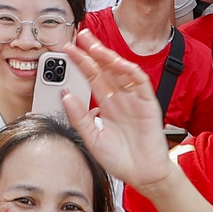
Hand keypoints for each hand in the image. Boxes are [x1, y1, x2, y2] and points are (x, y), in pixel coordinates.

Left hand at [65, 29, 173, 188]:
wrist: (142, 175)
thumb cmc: (120, 159)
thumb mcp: (92, 138)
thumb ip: (79, 117)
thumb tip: (65, 95)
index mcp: (106, 105)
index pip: (92, 77)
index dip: (81, 63)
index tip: (67, 50)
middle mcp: (120, 98)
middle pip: (104, 69)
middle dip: (92, 51)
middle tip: (79, 36)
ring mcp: (134, 99)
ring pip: (121, 71)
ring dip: (108, 57)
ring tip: (94, 45)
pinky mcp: (148, 104)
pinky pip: (140, 82)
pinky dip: (130, 71)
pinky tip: (117, 63)